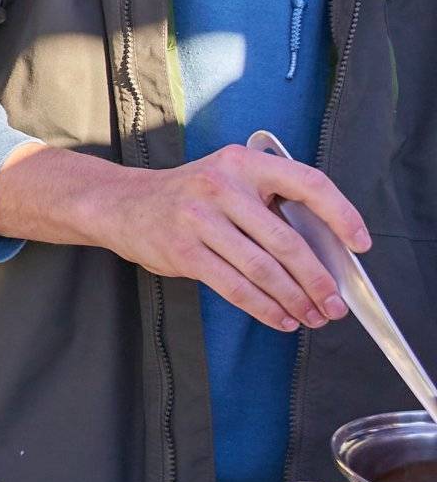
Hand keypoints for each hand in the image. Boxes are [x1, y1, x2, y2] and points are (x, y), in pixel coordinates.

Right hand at [0, 142, 369, 332]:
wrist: (121, 203)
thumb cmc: (187, 196)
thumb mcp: (228, 180)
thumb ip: (269, 204)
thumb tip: (324, 252)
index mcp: (242, 163)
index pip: (307, 183)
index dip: (341, 214)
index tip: (360, 244)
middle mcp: (221, 186)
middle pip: (287, 242)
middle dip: (318, 280)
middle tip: (335, 304)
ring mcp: (199, 218)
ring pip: (263, 270)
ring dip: (295, 300)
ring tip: (311, 316)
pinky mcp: (183, 251)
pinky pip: (235, 287)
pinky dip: (264, 308)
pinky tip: (280, 318)